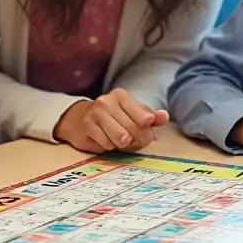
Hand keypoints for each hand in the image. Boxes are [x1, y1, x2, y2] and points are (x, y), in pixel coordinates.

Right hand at [53, 90, 167, 153]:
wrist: (78, 119)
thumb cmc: (110, 117)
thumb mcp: (132, 114)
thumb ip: (150, 116)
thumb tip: (164, 116)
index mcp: (121, 96)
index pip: (144, 118)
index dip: (146, 130)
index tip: (143, 130)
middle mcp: (107, 101)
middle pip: (134, 130)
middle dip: (135, 140)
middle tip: (130, 140)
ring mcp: (95, 113)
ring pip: (120, 138)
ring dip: (121, 144)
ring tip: (116, 139)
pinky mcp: (86, 127)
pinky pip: (107, 144)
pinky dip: (108, 146)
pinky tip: (104, 140)